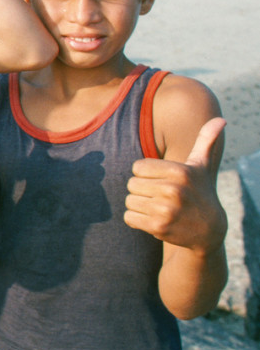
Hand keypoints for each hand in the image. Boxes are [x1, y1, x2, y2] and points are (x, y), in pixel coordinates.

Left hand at [125, 117, 227, 250]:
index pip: (137, 167)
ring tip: (158, 207)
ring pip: (129, 200)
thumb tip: (220, 120)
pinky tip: (154, 219)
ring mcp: (165, 210)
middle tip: (160, 196)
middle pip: (131, 184)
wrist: (208, 230)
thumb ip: (205, 140)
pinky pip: (129, 217)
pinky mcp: (158, 227)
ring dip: (139, 205)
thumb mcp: (201, 165)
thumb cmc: (199, 191)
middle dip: (142, 190)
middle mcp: (173, 190)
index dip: (146, 174)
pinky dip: (137, 220)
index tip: (161, 180)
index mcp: (179, 171)